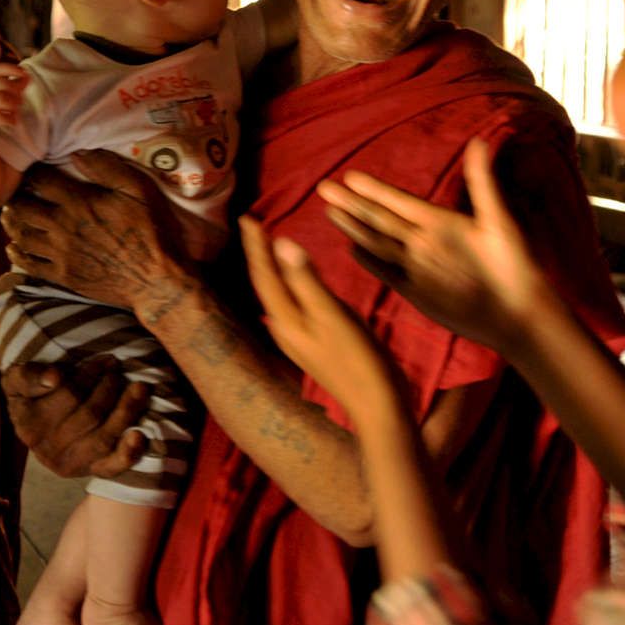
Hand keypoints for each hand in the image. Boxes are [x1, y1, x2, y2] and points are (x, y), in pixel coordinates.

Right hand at [0, 64, 27, 148]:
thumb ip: (9, 86)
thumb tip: (27, 77)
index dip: (10, 69)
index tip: (24, 73)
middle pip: (1, 84)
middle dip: (16, 92)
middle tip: (20, 102)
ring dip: (13, 105)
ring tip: (15, 112)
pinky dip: (8, 119)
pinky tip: (12, 122)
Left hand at [1, 150, 194, 313]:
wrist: (155, 280)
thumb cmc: (151, 230)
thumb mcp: (138, 190)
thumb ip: (107, 168)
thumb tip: (78, 153)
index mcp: (79, 202)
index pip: (41, 180)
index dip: (31, 171)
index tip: (30, 168)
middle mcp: (63, 227)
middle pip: (23, 208)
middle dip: (15, 197)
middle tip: (14, 192)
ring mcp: (61, 253)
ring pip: (21, 235)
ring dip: (11, 223)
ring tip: (9, 215)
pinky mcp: (64, 276)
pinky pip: (30, 264)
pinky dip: (17, 253)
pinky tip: (13, 247)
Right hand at [2, 356, 150, 478]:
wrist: (36, 424)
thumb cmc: (30, 393)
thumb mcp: (17, 379)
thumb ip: (29, 375)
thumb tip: (54, 378)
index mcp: (29, 426)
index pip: (68, 395)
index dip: (90, 375)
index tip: (105, 359)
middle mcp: (48, 450)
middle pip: (90, 415)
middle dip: (110, 388)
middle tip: (119, 370)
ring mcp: (71, 464)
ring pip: (104, 437)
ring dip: (126, 411)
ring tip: (139, 388)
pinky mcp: (91, 472)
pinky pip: (111, 467)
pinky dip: (127, 454)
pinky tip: (140, 435)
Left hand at [240, 216, 401, 421]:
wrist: (377, 407)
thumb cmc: (357, 359)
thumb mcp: (332, 315)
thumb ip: (306, 280)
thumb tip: (280, 244)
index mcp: (286, 320)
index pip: (263, 275)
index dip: (255, 246)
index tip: (247, 217)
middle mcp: (285, 329)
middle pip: (267, 284)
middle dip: (260, 254)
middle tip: (253, 225)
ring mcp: (299, 338)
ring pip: (279, 294)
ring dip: (273, 268)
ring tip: (270, 245)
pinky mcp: (314, 342)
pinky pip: (294, 303)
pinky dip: (291, 283)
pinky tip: (299, 280)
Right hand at [317, 139, 551, 353]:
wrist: (517, 311)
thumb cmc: (514, 263)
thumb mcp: (497, 220)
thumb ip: (482, 183)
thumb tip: (480, 142)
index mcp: (439, 221)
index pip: (398, 201)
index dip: (374, 189)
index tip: (350, 175)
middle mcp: (424, 241)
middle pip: (379, 218)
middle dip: (352, 203)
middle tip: (324, 187)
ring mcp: (418, 266)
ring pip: (377, 242)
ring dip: (354, 227)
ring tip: (330, 211)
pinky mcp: (417, 291)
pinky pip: (387, 272)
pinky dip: (369, 261)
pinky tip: (352, 249)